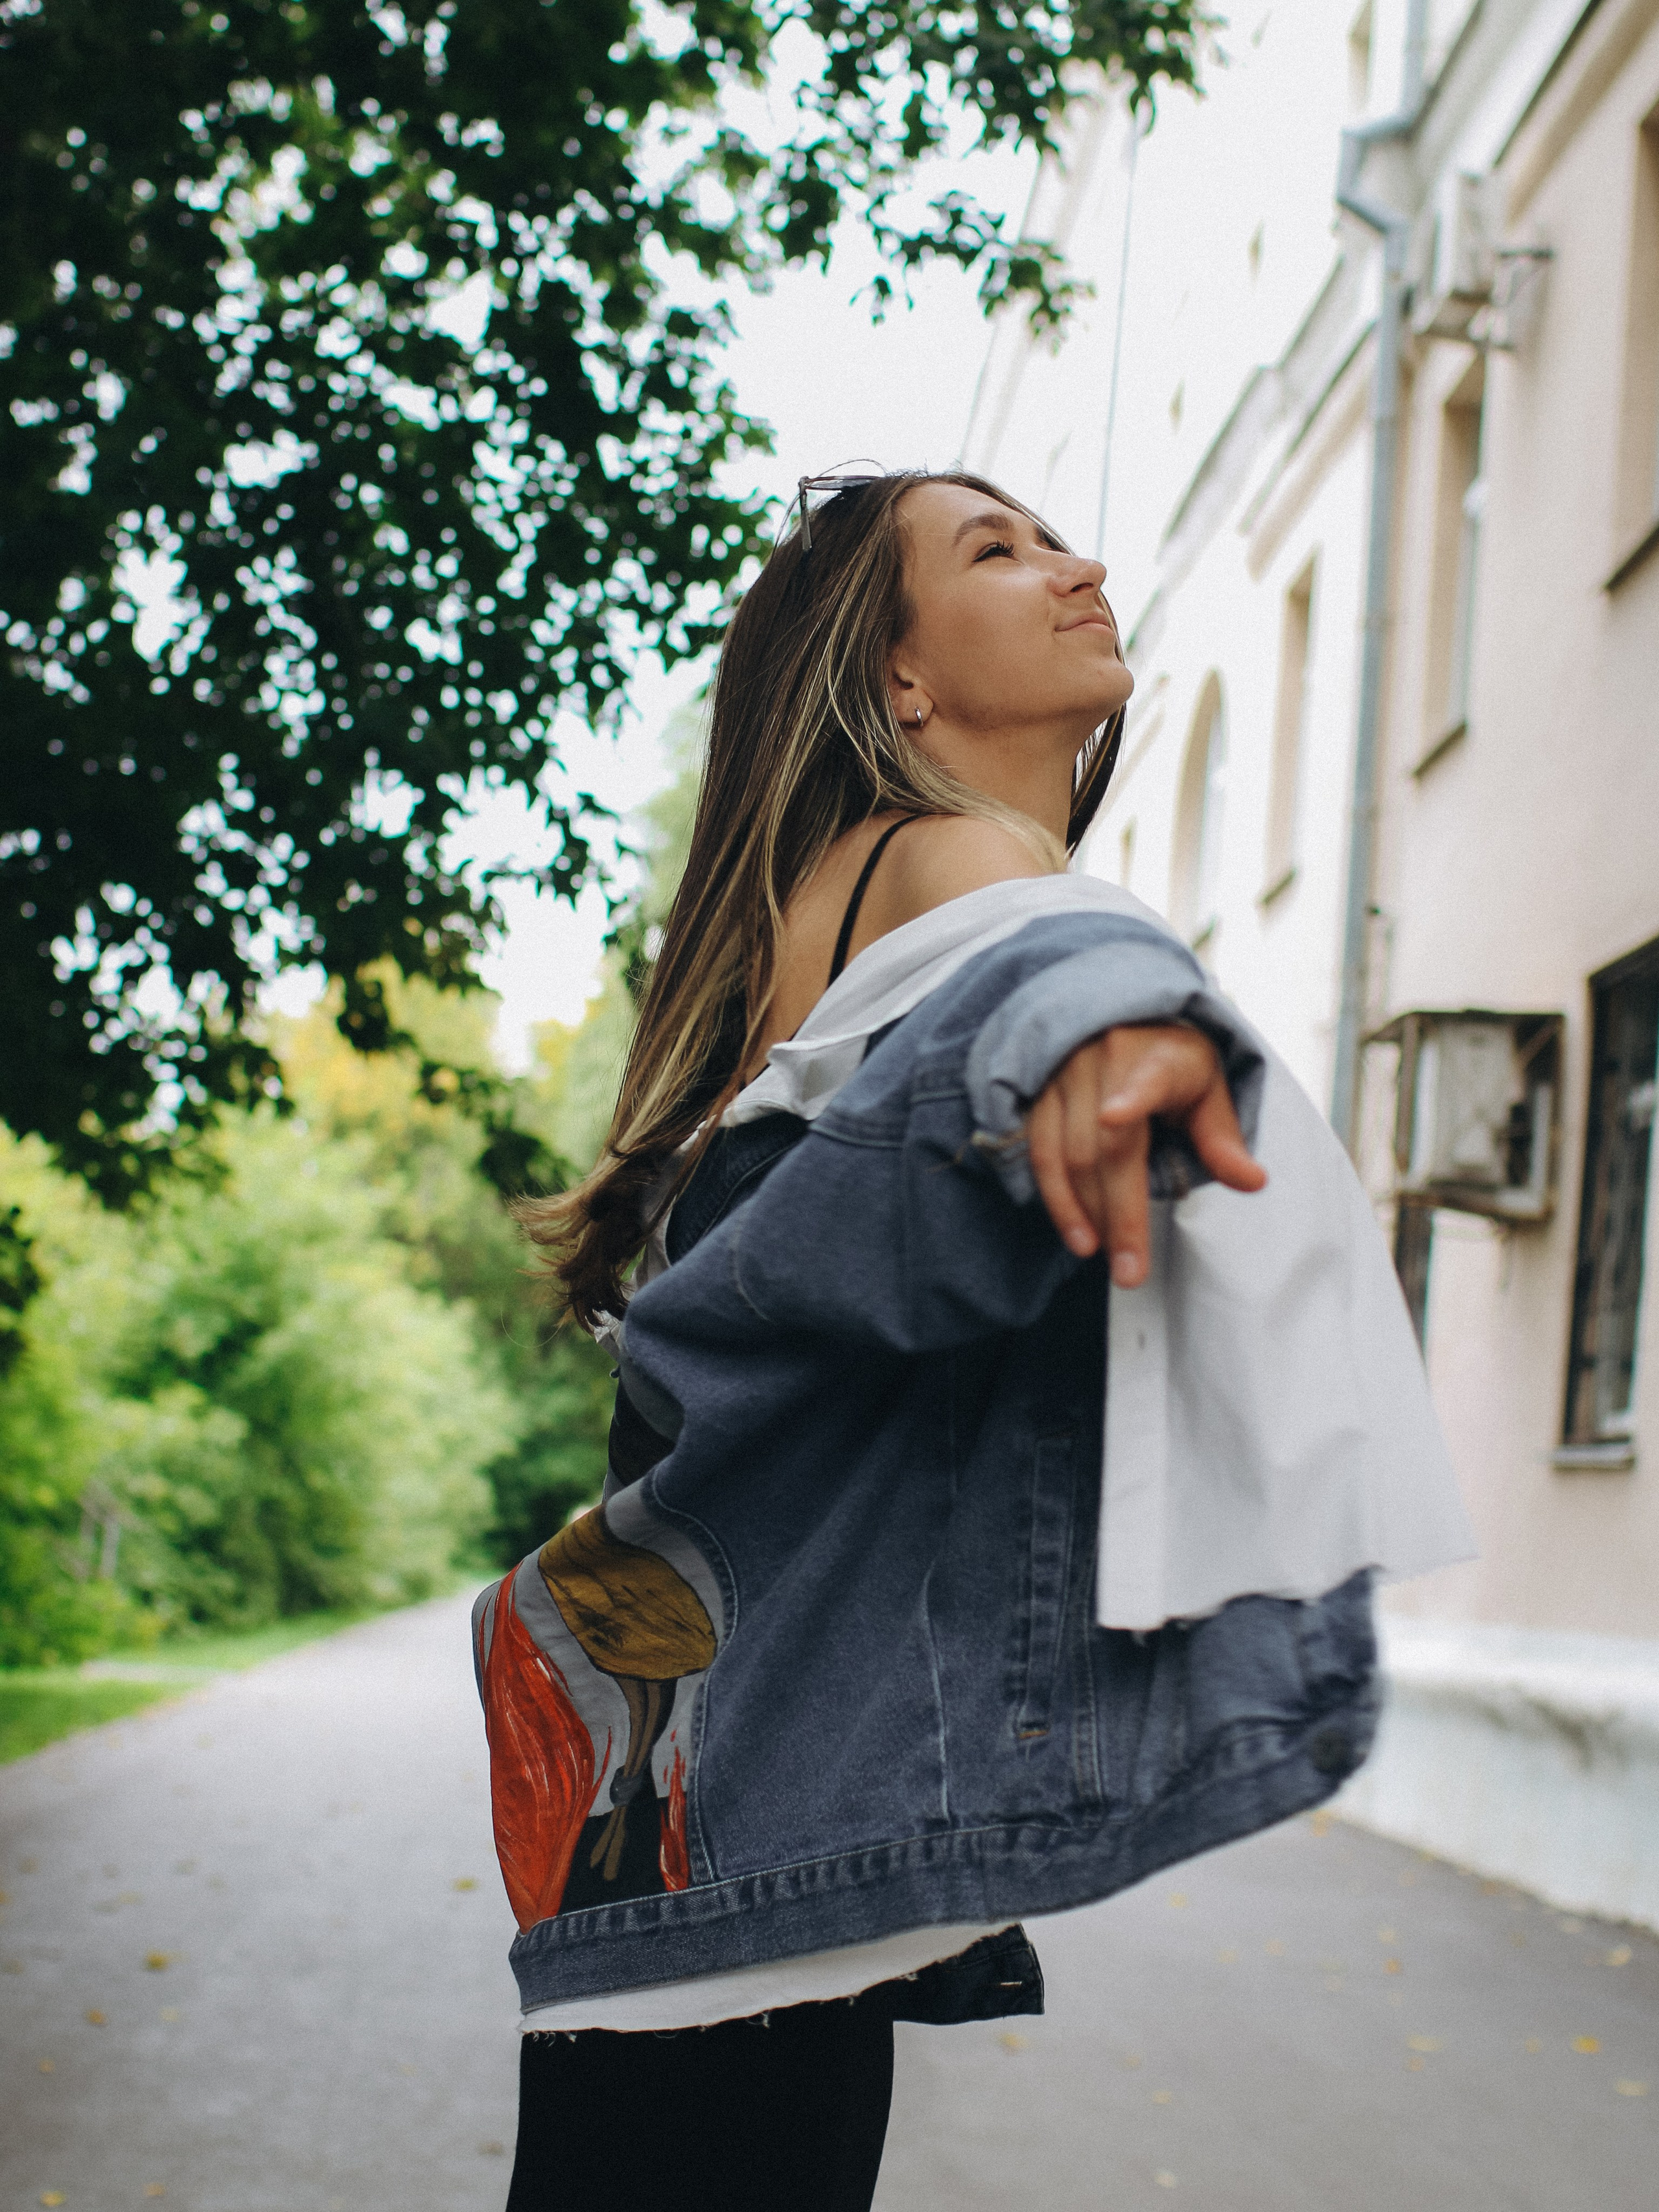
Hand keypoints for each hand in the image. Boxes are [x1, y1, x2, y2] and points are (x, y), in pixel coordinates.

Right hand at [1027, 1025, 1266, 1285]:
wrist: (1118, 1016)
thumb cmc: (1170, 1060)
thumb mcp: (1208, 1088)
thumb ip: (1222, 1137)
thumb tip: (1253, 1182)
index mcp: (1156, 1057)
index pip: (1146, 1078)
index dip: (1129, 1097)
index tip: (1113, 1116)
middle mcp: (1102, 1061)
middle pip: (1104, 1146)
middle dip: (1116, 1214)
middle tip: (1129, 1271)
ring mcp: (1063, 1076)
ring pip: (1064, 1153)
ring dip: (1079, 1211)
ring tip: (1100, 1253)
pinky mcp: (1036, 1093)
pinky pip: (1038, 1150)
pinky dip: (1055, 1196)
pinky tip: (1075, 1229)